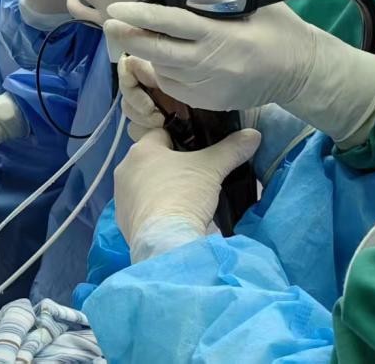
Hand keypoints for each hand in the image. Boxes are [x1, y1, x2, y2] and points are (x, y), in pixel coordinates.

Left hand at [104, 0, 374, 144]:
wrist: (301, 73)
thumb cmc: (277, 28)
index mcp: (221, 35)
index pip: (171, 23)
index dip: (141, 15)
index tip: (115, 8)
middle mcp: (209, 64)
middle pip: (155, 51)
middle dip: (127, 36)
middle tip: (110, 22)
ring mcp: (205, 87)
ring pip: (159, 68)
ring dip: (145, 52)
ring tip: (140, 34)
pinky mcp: (203, 102)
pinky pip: (170, 84)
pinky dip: (162, 68)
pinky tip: (165, 55)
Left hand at [114, 126, 260, 257]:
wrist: (165, 240)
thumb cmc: (184, 194)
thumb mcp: (212, 168)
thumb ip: (231, 149)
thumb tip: (253, 135)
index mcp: (140, 150)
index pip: (160, 134)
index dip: (181, 138)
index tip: (197, 148)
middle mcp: (124, 169)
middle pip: (151, 160)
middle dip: (171, 165)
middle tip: (196, 174)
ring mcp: (120, 196)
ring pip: (144, 184)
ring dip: (161, 188)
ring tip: (185, 197)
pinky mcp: (122, 220)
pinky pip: (141, 207)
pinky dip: (155, 209)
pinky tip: (173, 216)